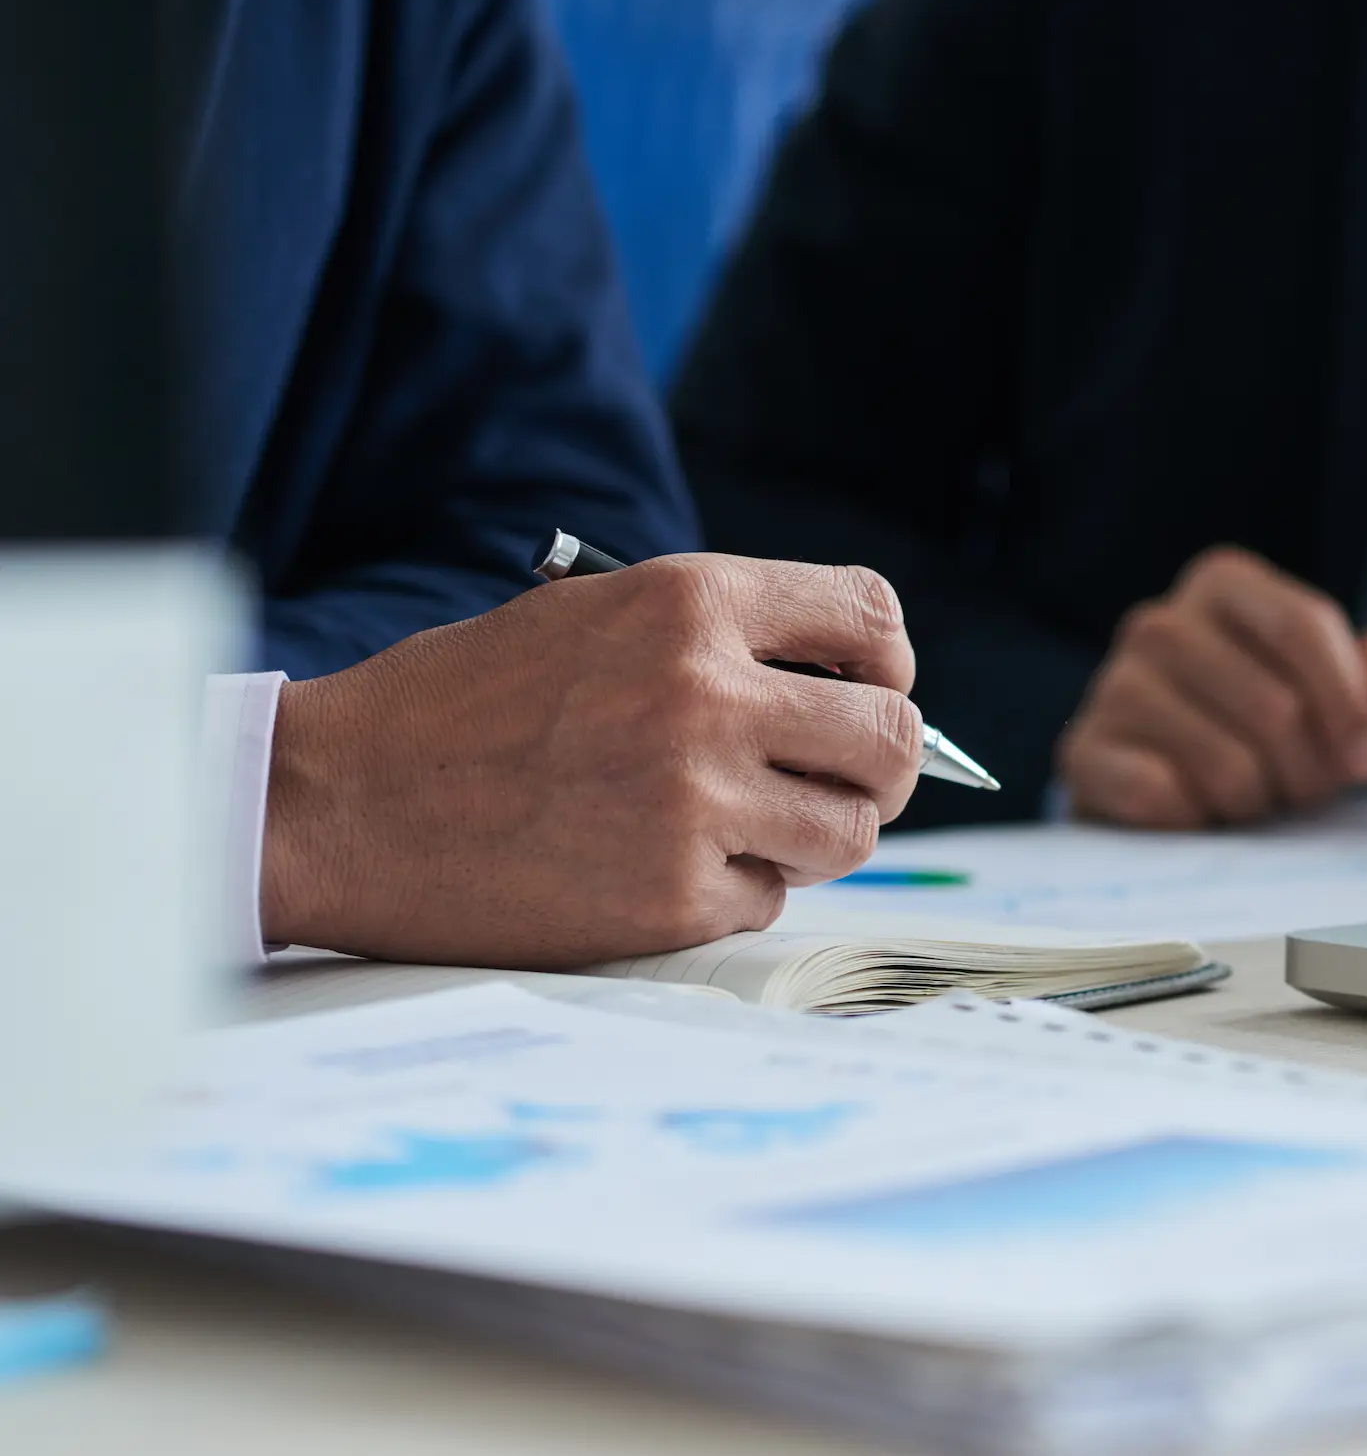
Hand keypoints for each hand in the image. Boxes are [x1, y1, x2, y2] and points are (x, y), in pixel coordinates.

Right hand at [261, 554, 925, 966]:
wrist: (337, 800)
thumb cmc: (459, 704)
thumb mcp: (593, 616)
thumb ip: (719, 639)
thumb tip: (847, 688)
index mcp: (691, 604)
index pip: (873, 617)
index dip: (888, 663)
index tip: (865, 691)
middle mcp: (708, 694)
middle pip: (893, 737)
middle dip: (879, 765)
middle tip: (837, 781)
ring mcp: (694, 800)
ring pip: (850, 831)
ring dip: (814, 836)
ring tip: (744, 827)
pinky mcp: (670, 895)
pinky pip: (767, 900)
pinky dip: (733, 891)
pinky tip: (659, 866)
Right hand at [1058, 546, 1366, 827]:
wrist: (1179, 780)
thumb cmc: (1273, 724)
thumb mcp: (1348, 687)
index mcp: (1224, 582)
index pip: (1303, 626)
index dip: (1351, 704)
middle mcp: (1159, 623)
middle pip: (1275, 707)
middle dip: (1311, 770)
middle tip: (1306, 789)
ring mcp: (1112, 686)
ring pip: (1227, 765)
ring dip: (1258, 801)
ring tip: (1253, 797)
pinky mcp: (1083, 752)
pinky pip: (1163, 797)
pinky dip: (1199, 820)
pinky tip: (1199, 810)